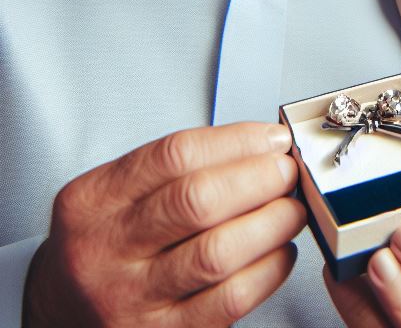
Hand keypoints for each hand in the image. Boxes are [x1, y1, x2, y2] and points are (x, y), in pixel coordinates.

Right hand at [23, 122, 304, 327]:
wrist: (60, 316)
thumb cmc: (105, 246)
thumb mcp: (114, 196)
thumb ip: (178, 168)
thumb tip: (262, 147)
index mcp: (93, 201)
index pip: (175, 155)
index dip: (237, 141)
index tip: (273, 138)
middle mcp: (105, 250)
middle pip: (196, 201)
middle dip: (259, 179)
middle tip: (288, 171)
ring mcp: (131, 299)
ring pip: (216, 253)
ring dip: (271, 223)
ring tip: (292, 209)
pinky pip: (228, 300)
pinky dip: (268, 270)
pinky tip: (280, 252)